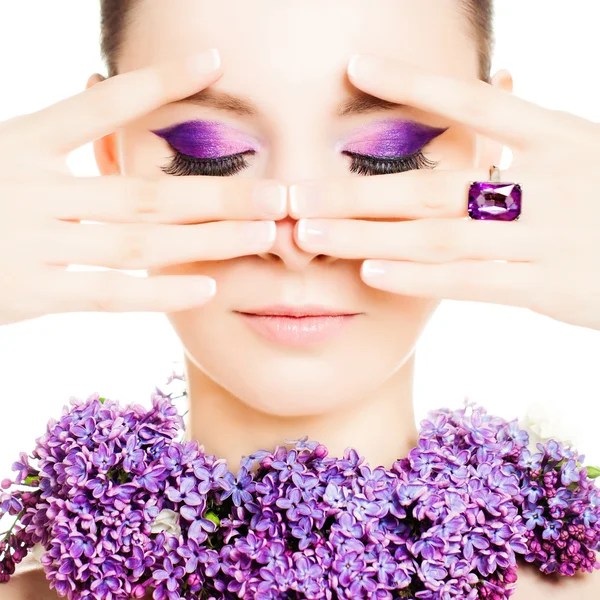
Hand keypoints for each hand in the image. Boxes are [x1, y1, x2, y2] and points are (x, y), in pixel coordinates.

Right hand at [0, 50, 282, 326]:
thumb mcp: (1, 154)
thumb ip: (55, 143)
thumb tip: (102, 107)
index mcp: (16, 144)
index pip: (100, 108)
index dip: (159, 86)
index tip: (214, 64)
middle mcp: (29, 190)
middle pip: (143, 192)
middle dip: (216, 193)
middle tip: (278, 192)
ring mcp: (29, 244)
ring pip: (137, 242)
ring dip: (205, 240)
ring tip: (262, 234)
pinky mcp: (27, 295)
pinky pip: (106, 293)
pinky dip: (157, 291)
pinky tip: (207, 287)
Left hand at [290, 54, 599, 330]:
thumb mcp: (581, 151)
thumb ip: (522, 137)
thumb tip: (488, 89)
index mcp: (558, 136)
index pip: (471, 101)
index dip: (411, 84)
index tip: (354, 68)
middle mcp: (547, 182)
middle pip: (433, 185)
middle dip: (358, 191)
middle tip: (296, 195)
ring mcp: (547, 236)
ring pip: (439, 237)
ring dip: (370, 236)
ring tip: (313, 234)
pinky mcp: (548, 286)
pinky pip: (470, 282)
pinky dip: (418, 278)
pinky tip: (370, 272)